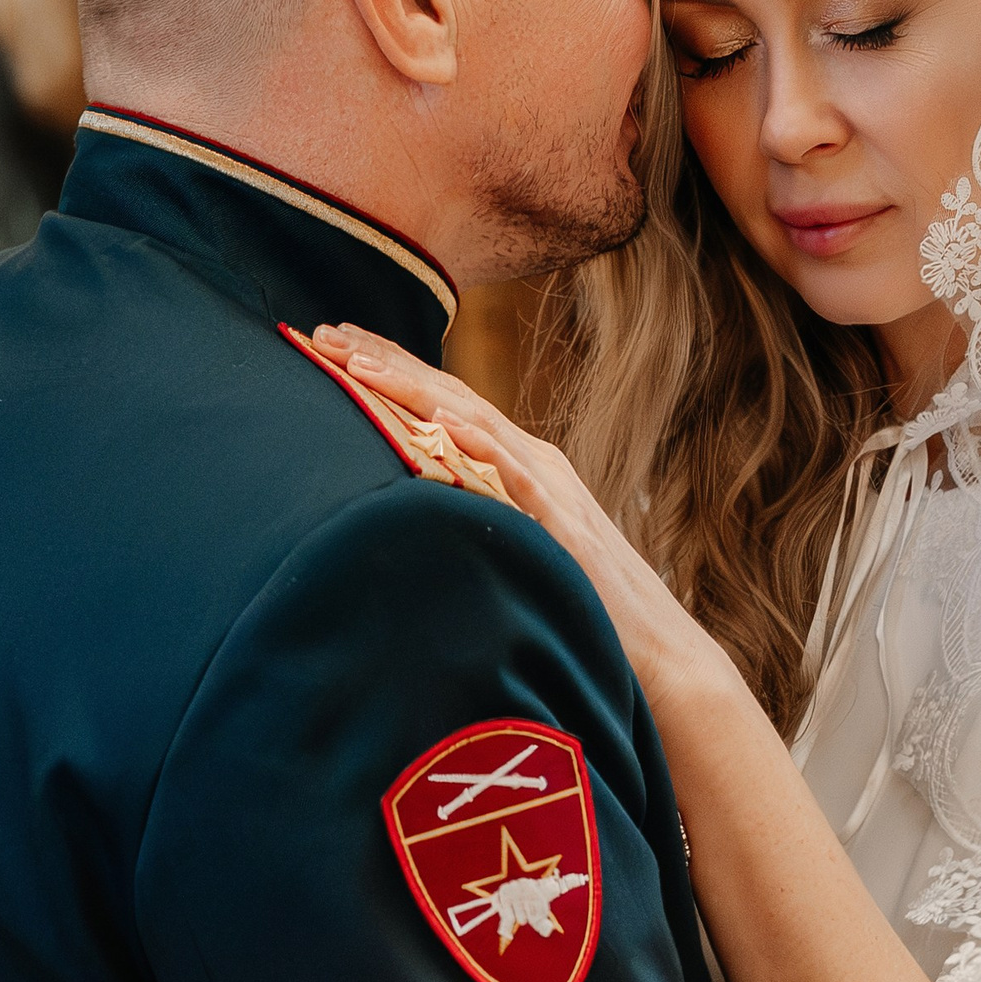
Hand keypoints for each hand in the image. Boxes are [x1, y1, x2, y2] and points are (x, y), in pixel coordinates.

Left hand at [310, 329, 730, 714]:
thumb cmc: (581, 604)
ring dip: (413, 388)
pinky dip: (477, 444)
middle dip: (386, 360)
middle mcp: (534, 460)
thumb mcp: (515, 546)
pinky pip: (515, 477)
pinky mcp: (563, 526)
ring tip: (360, 363)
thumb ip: (474, 516)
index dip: (391, 368)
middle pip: (449, 396)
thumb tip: (411, 509)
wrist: (657, 649)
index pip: (444, 401)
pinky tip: (439, 421)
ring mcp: (551, 488)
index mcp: (520, 462)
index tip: (334, 343)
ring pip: (474, 421)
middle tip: (323, 332)